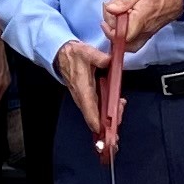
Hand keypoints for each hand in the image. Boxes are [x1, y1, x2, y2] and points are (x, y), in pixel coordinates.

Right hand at [53, 38, 122, 154]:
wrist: (62, 57)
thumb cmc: (73, 56)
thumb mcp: (85, 52)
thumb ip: (98, 57)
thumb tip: (108, 61)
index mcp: (82, 88)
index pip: (89, 108)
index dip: (95, 121)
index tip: (102, 131)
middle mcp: (83, 97)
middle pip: (95, 117)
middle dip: (107, 126)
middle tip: (117, 132)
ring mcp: (85, 99)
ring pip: (97, 115)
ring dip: (109, 121)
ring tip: (120, 119)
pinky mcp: (88, 99)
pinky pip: (98, 110)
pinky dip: (108, 114)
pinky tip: (118, 108)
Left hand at [98, 0, 183, 61]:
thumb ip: (124, 1)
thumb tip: (110, 8)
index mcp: (140, 19)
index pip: (120, 34)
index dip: (109, 27)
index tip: (108, 13)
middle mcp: (143, 30)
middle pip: (121, 40)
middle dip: (111, 25)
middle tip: (113, 9)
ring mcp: (146, 35)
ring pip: (126, 45)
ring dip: (116, 33)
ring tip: (117, 15)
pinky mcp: (147, 35)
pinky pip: (133, 44)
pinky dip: (124, 37)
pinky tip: (122, 24)